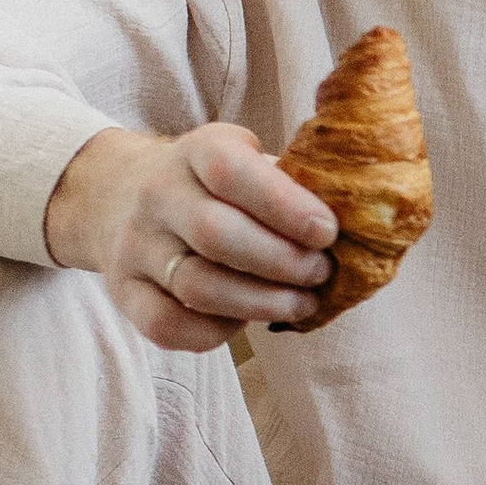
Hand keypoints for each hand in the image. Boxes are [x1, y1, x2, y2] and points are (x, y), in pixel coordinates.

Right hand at [43, 125, 336, 355]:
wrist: (120, 195)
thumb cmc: (214, 187)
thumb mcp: (247, 160)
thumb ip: (293, 184)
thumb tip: (365, 220)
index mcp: (197, 151)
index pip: (232, 172)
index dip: (285, 205)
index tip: (327, 232)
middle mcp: (158, 194)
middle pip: (217, 234)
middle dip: (282, 262)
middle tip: (321, 274)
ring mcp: (135, 244)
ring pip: (198, 286)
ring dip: (261, 303)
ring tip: (301, 303)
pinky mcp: (123, 290)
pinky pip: (166, 325)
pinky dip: (215, 333)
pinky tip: (246, 321)